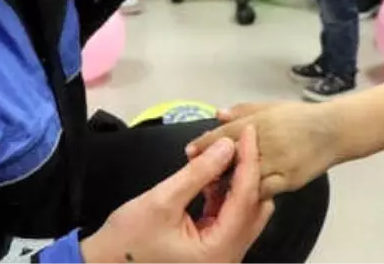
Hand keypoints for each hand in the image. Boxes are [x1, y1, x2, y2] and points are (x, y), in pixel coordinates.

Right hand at [81, 128, 273, 263]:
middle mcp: (228, 257)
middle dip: (249, 172)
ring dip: (237, 183)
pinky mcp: (212, 251)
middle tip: (240, 140)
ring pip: (245, 213)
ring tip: (224, 154)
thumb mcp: (162, 200)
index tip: (248, 131)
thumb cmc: (128, 238)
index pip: (246, 198)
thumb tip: (227, 146)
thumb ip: (199, 172)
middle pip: (255, 208)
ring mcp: (222, 256)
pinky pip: (230, 219)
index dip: (249, 161)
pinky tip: (212, 176)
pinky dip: (225, 196)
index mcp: (219, 251)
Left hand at [185, 101, 340, 199]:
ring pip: (245, 176)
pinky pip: (263, 190)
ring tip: (214, 188)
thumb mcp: (270, 106)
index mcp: (259, 122)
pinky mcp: (288, 180)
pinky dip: (250, 193)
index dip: (204, 143)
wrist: (333, 130)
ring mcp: (277, 162)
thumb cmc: (300, 117)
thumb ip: (243, 110)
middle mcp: (265, 141)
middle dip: (213, 166)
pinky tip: (240, 196)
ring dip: (228, 182)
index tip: (189, 151)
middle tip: (199, 173)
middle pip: (231, 156)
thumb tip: (218, 113)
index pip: (225, 133)